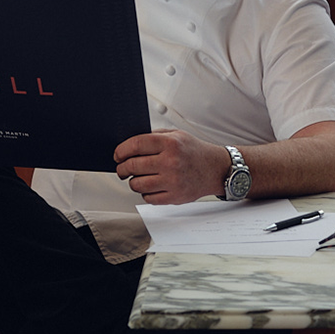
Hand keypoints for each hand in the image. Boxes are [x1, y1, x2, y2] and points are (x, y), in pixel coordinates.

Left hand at [113, 130, 231, 205]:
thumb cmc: (195, 152)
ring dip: (133, 182)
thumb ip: (154, 136)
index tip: (118, 155)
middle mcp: (171, 162)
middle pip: (133, 165)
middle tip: (122, 169)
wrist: (216, 169)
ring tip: (138, 178)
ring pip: (137, 184)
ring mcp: (173, 181)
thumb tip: (129, 144)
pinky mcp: (175, 197)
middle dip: (122, 168)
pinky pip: (148, 198)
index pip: (136, 145)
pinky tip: (151, 186)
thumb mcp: (177, 135)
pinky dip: (145, 193)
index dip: (121, 150)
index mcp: (170, 143)